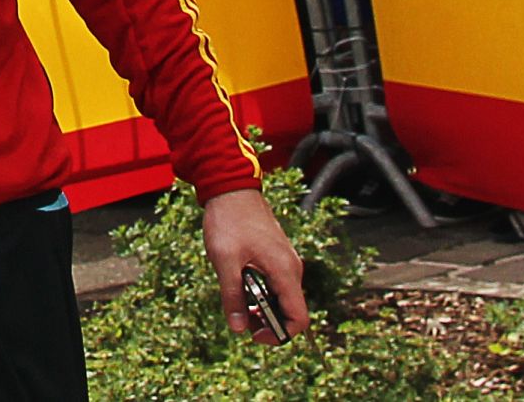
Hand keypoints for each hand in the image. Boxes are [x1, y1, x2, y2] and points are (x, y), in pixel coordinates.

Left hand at [202, 189, 308, 342]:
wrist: (231, 188)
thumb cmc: (228, 221)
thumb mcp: (225, 260)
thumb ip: (232, 295)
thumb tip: (238, 328)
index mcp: (284, 271)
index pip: (298, 318)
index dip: (280, 334)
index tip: (255, 335)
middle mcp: (291, 268)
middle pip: (290, 310)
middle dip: (268, 322)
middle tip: (240, 319)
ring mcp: (285, 261)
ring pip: (281, 296)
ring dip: (262, 307)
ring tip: (237, 303)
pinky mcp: (276, 255)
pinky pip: (275, 283)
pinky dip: (261, 292)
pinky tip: (239, 285)